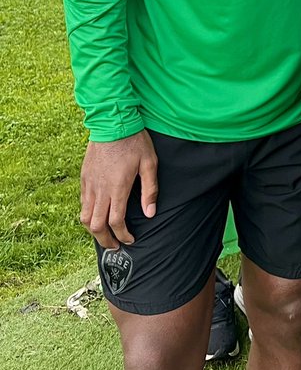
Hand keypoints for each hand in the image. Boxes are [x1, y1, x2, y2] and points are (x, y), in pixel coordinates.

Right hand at [80, 130, 157, 249]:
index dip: (123, 235)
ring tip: (104, 235)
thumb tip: (150, 214)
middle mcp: (100, 189)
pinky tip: (97, 215)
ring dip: (93, 230)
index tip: (130, 240)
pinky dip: (88, 215)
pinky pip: (82, 203)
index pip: (116, 222)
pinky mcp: (84, 177)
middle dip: (105, 240)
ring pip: (84, 217)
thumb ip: (150, 190)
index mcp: (117, 188)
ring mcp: (89, 184)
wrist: (113, 122)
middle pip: (96, 226)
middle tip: (115, 247)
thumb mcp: (149, 163)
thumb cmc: (135, 141)